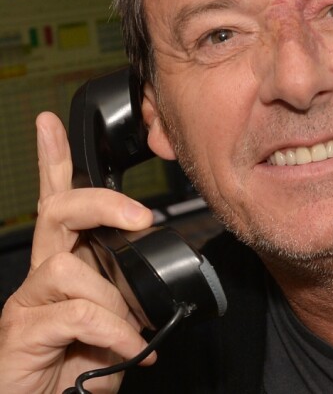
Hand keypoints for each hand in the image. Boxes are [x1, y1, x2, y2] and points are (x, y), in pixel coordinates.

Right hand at [0, 112, 154, 393]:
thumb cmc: (83, 364)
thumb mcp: (117, 319)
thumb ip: (128, 291)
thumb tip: (158, 274)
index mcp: (66, 262)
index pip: (56, 200)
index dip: (52, 160)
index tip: (49, 123)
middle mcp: (42, 274)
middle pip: (57, 212)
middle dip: (100, 203)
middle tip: (139, 217)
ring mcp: (27, 302)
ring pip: (68, 269)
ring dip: (113, 298)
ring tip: (131, 330)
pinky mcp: (20, 331)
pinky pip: (77, 314)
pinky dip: (114, 329)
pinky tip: (131, 349)